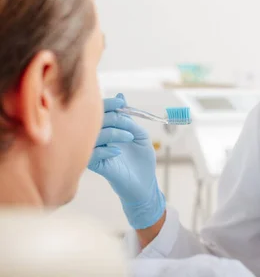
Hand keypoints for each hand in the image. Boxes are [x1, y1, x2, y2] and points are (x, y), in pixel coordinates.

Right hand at [88, 94, 164, 229]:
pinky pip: (91, 154)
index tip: (120, 103)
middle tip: (127, 123)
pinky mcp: (95, 166)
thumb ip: (129, 119)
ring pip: (93, 136)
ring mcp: (95, 152)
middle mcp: (98, 139)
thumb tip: (121, 98)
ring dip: (113, 133)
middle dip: (113, 118)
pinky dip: (105, 150)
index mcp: (107, 129)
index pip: (100, 112)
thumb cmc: (141, 160)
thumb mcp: (140, 135)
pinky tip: (118, 152)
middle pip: (95, 121)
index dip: (108, 104)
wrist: (145, 183)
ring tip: (129, 138)